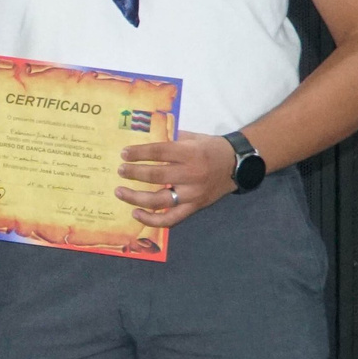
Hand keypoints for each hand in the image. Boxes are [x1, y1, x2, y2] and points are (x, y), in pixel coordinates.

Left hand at [114, 135, 237, 227]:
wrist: (237, 164)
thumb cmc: (210, 148)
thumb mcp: (192, 138)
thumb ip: (170, 140)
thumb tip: (143, 141)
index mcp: (190, 153)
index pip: (159, 152)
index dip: (139, 153)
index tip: (123, 153)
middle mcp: (191, 174)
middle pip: (156, 175)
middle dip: (134, 173)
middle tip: (120, 170)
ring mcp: (192, 194)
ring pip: (159, 200)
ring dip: (136, 198)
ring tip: (120, 192)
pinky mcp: (194, 207)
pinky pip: (170, 219)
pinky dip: (152, 220)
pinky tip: (136, 214)